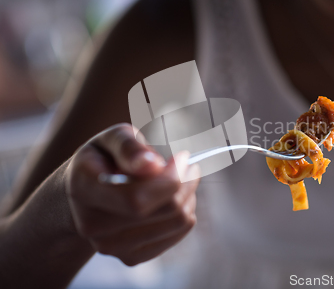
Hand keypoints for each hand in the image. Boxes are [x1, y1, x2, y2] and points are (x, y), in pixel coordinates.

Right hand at [65, 123, 199, 265]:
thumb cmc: (105, 158)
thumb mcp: (114, 138)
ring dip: (188, 195)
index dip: (170, 179)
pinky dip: (185, 212)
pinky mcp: (130, 257)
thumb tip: (151, 165)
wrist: (87, 191)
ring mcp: (110, 246)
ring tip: (180, 178)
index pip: (137, 199)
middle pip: (165, 210)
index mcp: (83, 189)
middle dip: (185, 182)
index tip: (181, 157)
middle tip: (186, 164)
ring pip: (177, 222)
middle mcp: (92, 225)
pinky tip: (173, 197)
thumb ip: (130, 147)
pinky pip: (178, 234)